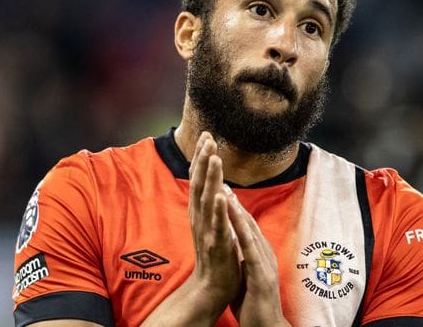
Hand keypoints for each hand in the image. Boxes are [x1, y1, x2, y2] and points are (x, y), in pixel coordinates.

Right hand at [187, 132, 240, 310]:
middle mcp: (200, 217)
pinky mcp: (215, 244)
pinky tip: (222, 194)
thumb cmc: (215, 254)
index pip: (199, 179)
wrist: (211, 287)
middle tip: (208, 137)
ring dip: (210, 177)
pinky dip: (218, 208)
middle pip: (200, 183)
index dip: (202, 157)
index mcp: (201, 211)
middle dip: (204, 159)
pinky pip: (217, 224)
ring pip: (207, 199)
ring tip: (214, 157)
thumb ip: (212, 204)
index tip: (207, 135)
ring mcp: (206, 230)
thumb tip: (218, 185)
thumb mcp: (212, 224)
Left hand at [226, 191, 290, 326]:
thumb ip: (242, 257)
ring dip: (237, 210)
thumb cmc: (254, 303)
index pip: (245, 224)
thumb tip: (234, 244)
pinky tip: (233, 219)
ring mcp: (264, 262)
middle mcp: (263, 252)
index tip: (221, 188)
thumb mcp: (246, 273)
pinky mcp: (261, 274)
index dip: (233, 206)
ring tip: (225, 190)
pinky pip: (250, 248)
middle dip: (234, 200)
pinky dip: (241, 231)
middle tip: (221, 179)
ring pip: (250, 230)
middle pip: (248, 221)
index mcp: (258, 252)